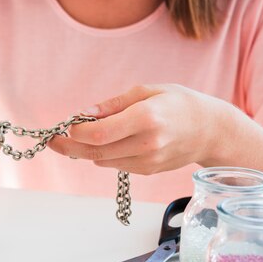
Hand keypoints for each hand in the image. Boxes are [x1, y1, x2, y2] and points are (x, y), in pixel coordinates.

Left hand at [49, 84, 228, 173]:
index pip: (99, 134)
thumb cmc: (179, 104)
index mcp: (146, 119)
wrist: (210, 130)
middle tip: (52, 141)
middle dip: (70, 147)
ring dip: (87, 150)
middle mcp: (146, 143)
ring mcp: (148, 161)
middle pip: (95, 152)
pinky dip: (105, 155)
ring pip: (103, 161)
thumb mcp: (148, 91)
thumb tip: (84, 114)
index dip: (75, 133)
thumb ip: (113, 104)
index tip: (64, 126)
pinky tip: (108, 142)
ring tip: (79, 137)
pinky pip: (116, 164)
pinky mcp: (148, 171)